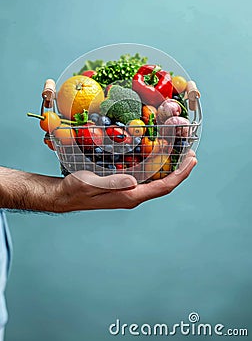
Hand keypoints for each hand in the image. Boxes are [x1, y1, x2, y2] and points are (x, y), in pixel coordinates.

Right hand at [55, 150, 196, 211]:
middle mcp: (133, 195)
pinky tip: (157, 159)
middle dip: (180, 170)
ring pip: (157, 181)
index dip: (180, 174)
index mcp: (129, 196)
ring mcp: (129, 191)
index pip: (162, 186)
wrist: (64, 195)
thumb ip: (112, 182)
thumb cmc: (74, 189)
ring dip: (170, 169)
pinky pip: (146, 178)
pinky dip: (157, 167)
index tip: (191, 161)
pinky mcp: (123, 186)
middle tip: (191, 153)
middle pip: (164, 184)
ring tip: (180, 154)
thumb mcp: (90, 184)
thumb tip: (135, 181)